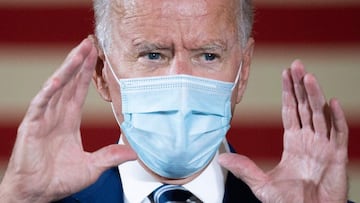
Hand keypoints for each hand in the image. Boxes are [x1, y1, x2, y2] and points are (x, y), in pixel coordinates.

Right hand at [0, 37, 136, 202]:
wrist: (37, 194)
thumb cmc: (59, 181)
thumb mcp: (92, 167)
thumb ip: (111, 156)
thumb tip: (134, 152)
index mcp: (68, 122)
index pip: (78, 91)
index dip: (86, 74)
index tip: (95, 57)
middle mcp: (56, 116)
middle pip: (69, 83)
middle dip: (79, 62)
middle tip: (89, 43)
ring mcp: (43, 119)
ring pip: (57, 88)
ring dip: (68, 69)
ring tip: (79, 51)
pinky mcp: (32, 127)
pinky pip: (41, 105)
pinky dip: (49, 92)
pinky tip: (59, 78)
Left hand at [219, 60, 348, 202]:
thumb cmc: (290, 202)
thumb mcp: (262, 184)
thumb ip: (244, 168)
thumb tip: (221, 157)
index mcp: (294, 143)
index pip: (291, 111)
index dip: (288, 92)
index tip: (285, 74)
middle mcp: (309, 140)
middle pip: (305, 106)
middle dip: (300, 86)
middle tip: (296, 65)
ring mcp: (324, 146)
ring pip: (319, 114)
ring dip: (314, 95)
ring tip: (307, 77)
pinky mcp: (337, 157)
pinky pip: (338, 134)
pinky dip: (336, 119)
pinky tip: (332, 103)